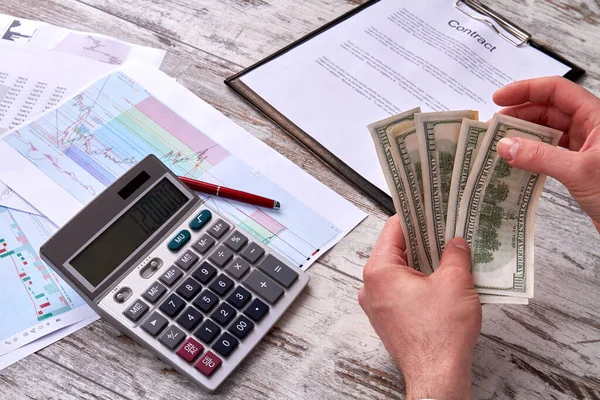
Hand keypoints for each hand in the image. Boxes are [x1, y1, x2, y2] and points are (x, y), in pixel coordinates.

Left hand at [358, 215, 481, 399]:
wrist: (437, 376)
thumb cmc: (439, 336)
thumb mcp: (455, 282)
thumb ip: (455, 254)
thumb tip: (456, 243)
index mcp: (379, 271)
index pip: (394, 229)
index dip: (415, 215)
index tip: (429, 207)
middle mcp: (372, 286)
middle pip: (396, 249)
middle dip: (423, 239)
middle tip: (445, 228)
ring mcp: (378, 304)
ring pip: (400, 271)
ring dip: (424, 261)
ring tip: (449, 252)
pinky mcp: (389, 318)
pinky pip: (402, 289)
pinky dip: (420, 281)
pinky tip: (443, 278)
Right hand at [493, 76, 599, 231]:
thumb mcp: (579, 171)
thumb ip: (540, 156)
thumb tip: (505, 146)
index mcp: (597, 116)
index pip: (557, 90)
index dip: (526, 90)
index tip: (498, 99)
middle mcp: (592, 127)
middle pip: (549, 109)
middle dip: (520, 114)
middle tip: (494, 127)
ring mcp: (586, 146)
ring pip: (549, 131)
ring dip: (524, 135)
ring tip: (500, 143)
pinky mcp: (581, 166)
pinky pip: (551, 151)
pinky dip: (532, 154)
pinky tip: (516, 161)